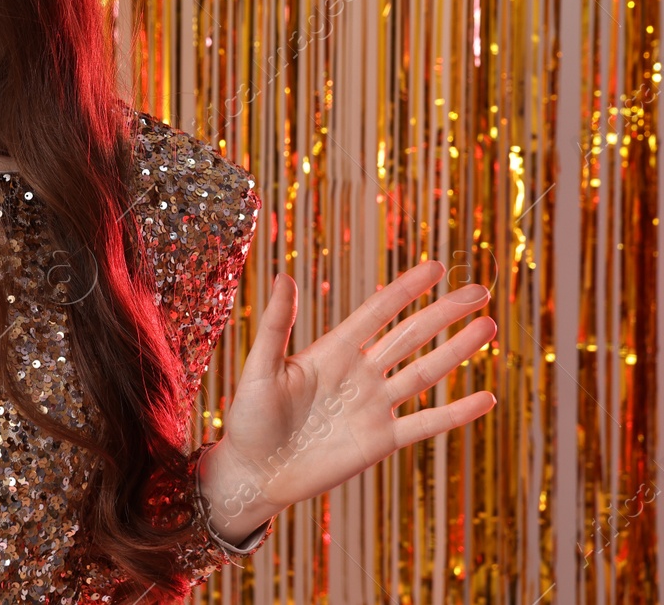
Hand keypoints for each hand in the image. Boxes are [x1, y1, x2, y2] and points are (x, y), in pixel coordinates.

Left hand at [197, 260, 496, 542]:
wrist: (255, 471)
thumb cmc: (249, 417)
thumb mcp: (260, 368)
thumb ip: (276, 325)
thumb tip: (284, 277)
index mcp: (332, 350)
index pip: (377, 312)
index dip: (406, 289)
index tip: (437, 267)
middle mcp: (360, 373)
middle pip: (410, 336)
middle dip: (444, 313)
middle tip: (480, 291)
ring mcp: (374, 406)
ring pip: (425, 372)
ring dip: (457, 351)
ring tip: (488, 327)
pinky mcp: (382, 440)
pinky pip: (426, 424)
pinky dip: (456, 413)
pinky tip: (486, 398)